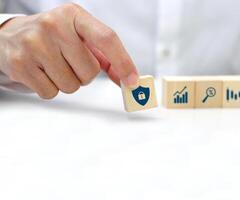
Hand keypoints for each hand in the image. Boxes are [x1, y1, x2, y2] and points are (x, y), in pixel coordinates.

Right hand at [0, 3, 138, 98]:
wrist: (10, 37)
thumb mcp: (79, 37)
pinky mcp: (20, 64)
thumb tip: (127, 79)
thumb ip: (106, 57)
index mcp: (73, 15)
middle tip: (70, 63)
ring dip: (68, 82)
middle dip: (85, 74)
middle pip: (89, 71)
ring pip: (71, 85)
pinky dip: (50, 88)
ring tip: (53, 66)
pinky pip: (51, 93)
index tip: (132, 81)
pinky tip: (41, 73)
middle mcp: (53, 25)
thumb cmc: (53, 38)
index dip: (123, 62)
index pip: (107, 38)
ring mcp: (34, 44)